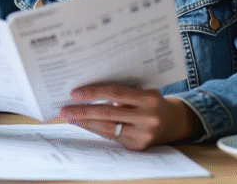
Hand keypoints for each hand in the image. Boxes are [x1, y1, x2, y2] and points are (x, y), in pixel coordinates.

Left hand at [59, 83, 200, 149]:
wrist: (172, 121)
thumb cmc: (149, 100)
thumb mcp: (141, 90)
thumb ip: (121, 90)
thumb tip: (87, 90)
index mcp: (149, 97)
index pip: (115, 93)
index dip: (94, 92)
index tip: (74, 93)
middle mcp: (148, 117)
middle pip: (108, 113)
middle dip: (83, 111)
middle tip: (64, 110)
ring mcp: (144, 134)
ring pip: (108, 128)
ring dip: (85, 123)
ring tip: (70, 118)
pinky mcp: (138, 146)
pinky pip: (112, 137)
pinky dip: (96, 130)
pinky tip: (84, 125)